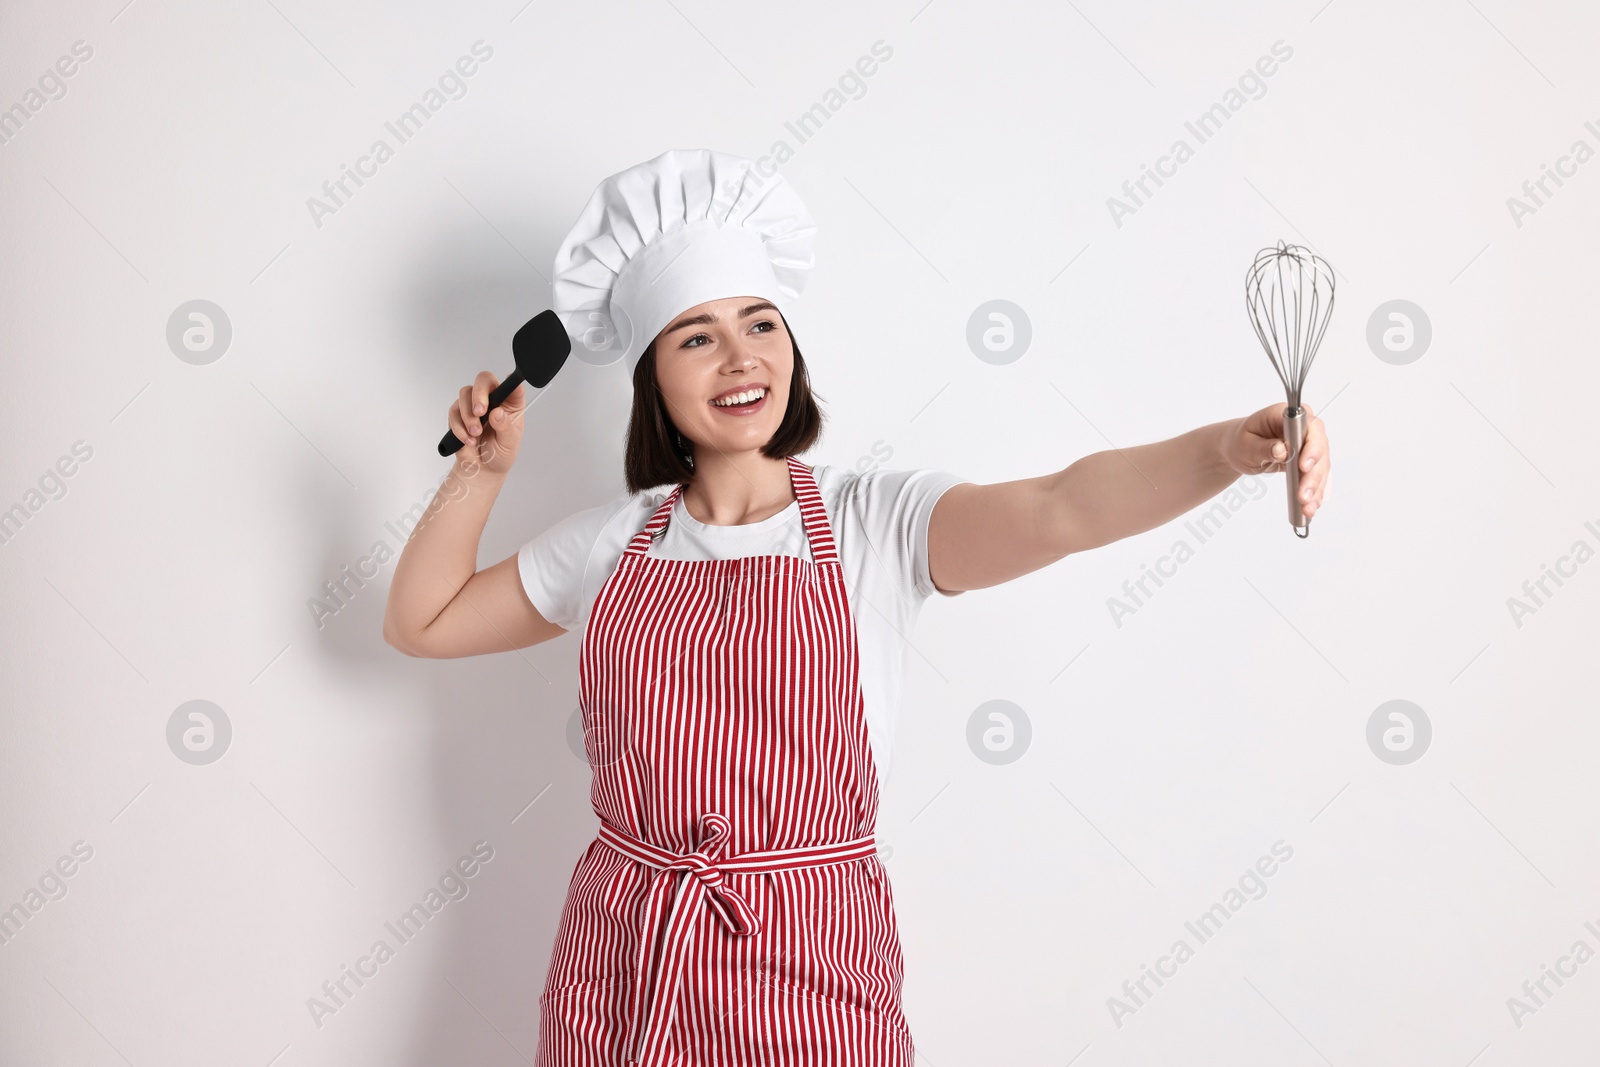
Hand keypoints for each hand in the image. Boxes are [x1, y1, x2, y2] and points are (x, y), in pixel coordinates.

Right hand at [448, 370, 526, 475]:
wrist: (481, 468)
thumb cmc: (500, 453)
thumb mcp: (508, 443)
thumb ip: (504, 427)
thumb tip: (497, 413)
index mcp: (511, 404)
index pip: (512, 386)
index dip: (511, 382)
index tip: (508, 388)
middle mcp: (493, 400)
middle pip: (483, 380)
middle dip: (479, 394)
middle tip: (480, 412)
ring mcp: (474, 404)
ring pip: (465, 394)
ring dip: (468, 416)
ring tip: (476, 434)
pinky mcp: (459, 414)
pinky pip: (454, 412)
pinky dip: (459, 427)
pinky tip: (469, 440)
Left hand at [1220, 402, 1329, 517]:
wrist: (1239, 449)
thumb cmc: (1241, 441)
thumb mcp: (1245, 444)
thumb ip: (1263, 447)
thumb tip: (1282, 450)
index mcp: (1287, 415)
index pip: (1309, 428)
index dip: (1311, 447)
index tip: (1304, 466)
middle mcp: (1304, 427)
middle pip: (1319, 450)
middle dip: (1313, 475)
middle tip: (1303, 495)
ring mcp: (1309, 444)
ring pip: (1321, 466)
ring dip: (1315, 488)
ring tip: (1307, 507)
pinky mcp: (1309, 461)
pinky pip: (1316, 477)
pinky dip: (1314, 492)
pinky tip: (1310, 506)